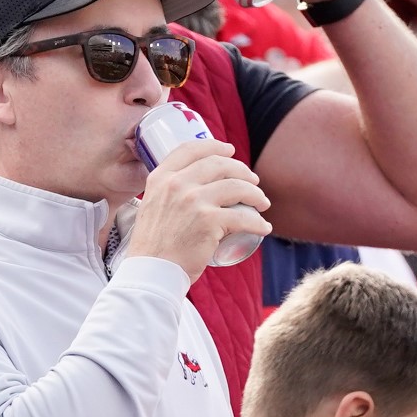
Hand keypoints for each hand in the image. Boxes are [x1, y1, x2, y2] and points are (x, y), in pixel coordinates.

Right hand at [125, 139, 272, 281]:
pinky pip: (244, 217)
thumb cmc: (154, 246)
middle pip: (219, 164)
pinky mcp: (209, 221)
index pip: (190, 149)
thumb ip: (165, 195)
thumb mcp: (152, 207)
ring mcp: (193, 201)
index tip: (229, 150)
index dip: (214, 146)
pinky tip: (264, 227)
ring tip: (262, 204)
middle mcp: (176, 184)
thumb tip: (187, 188)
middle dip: (242, 170)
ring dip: (256, 194)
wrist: (152, 271)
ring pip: (237, 187)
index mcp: (161, 177)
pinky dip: (258, 222)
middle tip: (253, 182)